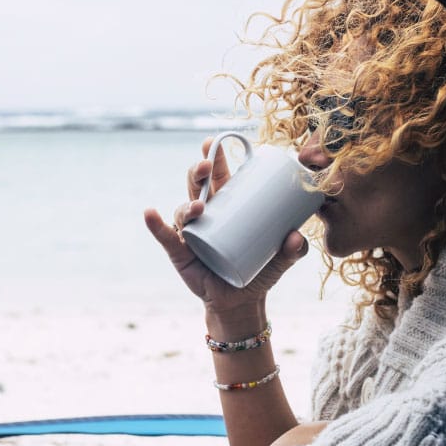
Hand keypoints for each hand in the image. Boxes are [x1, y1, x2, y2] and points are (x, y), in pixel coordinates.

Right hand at [144, 136, 308, 313]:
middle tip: (207, 167)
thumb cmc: (260, 271)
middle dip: (198, 171)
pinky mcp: (180, 253)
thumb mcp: (281, 259)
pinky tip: (150, 214)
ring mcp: (190, 233)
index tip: (213, 142)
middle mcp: (205, 215)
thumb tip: (296, 236)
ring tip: (197, 208)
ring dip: (187, 203)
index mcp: (227, 207)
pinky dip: (156, 225)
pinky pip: (165, 237)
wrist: (242, 303)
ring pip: (183, 209)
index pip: (218, 176)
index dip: (214, 158)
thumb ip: (294, 249)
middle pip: (197, 186)